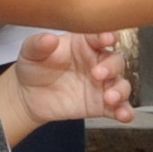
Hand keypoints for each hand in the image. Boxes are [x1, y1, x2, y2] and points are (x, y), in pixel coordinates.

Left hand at [12, 30, 133, 125]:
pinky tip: (123, 115)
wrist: (27, 96)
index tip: (107, 39)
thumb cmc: (32, 67)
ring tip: (110, 98)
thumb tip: (50, 39)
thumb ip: (39, 45)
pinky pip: (118, 108)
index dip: (107, 36)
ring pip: (121, 84)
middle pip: (116, 61)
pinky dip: (124, 111)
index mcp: (83, 44)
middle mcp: (97, 62)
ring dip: (120, 90)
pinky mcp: (100, 105)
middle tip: (98, 74)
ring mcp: (101, 85)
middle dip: (112, 67)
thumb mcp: (31, 52)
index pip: (100, 36)